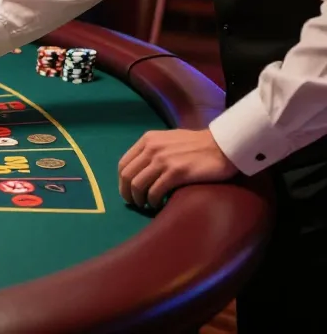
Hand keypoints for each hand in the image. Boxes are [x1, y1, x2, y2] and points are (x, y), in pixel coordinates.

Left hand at [117, 129, 238, 209]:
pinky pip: (155, 191)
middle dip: (127, 193)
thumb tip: (141, 169)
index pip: (124, 163)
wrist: (222, 146)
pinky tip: (158, 204)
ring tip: (145, 205)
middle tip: (133, 202)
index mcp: (147, 139)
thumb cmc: (197, 145)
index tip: (127, 191)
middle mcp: (151, 148)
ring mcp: (162, 160)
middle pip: (127, 175)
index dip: (122, 181)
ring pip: (138, 185)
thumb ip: (153, 150)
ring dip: (139, 199)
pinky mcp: (176, 172)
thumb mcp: (168, 140)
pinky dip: (153, 201)